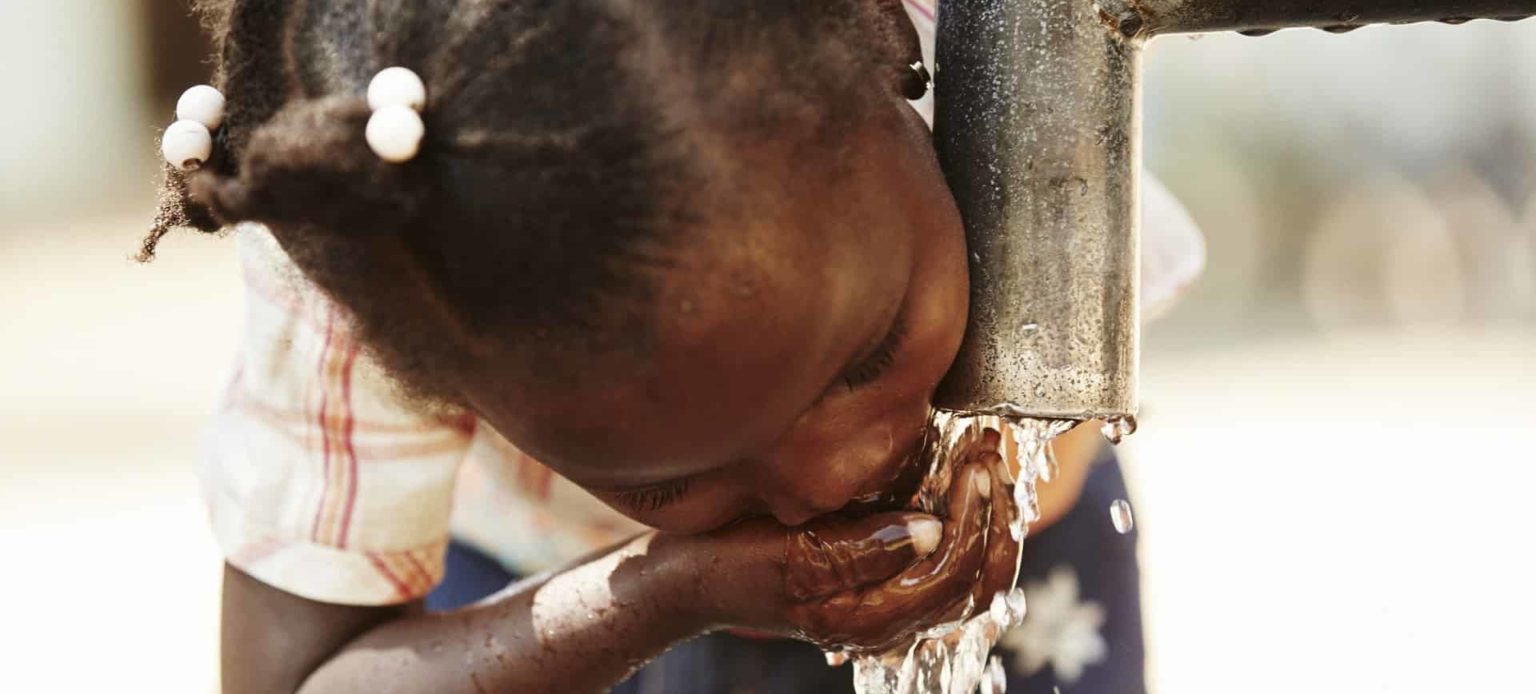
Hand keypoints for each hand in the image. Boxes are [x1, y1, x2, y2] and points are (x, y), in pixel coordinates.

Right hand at [663, 431, 1017, 650]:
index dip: (973, 521)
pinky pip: (944, 563)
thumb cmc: (726, 559)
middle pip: (976, 586)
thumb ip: (860, 546)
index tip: (975, 464)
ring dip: (987, 519)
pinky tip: (960, 481)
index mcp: (864, 619)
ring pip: (968, 576)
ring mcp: (885, 604)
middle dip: (996, 521)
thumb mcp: (789, 549)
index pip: (950, 579)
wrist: (688, 575)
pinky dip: (965, 523)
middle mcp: (884, 621)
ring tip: (985, 460)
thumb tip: (930, 530)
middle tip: (992, 456)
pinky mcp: (880, 581)